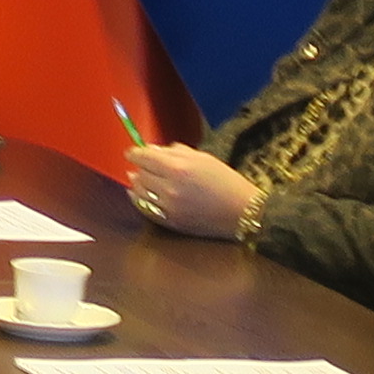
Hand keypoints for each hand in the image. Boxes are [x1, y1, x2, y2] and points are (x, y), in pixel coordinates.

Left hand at [127, 143, 258, 235]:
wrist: (241, 212)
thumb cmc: (226, 181)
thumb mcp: (203, 158)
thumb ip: (176, 152)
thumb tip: (154, 150)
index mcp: (178, 168)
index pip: (145, 157)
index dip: (135, 153)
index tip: (131, 152)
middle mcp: (170, 188)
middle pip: (140, 174)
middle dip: (139, 167)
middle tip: (140, 164)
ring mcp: (169, 208)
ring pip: (139, 192)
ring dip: (136, 183)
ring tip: (136, 178)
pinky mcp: (170, 222)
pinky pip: (145, 210)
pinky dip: (138, 200)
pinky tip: (137, 194)